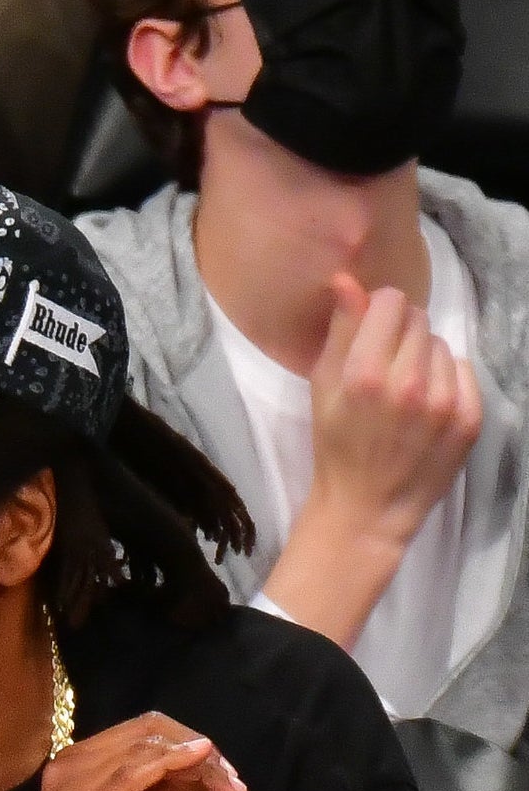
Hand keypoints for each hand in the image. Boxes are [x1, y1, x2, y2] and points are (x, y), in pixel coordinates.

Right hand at [0, 712, 244, 790]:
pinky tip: (203, 767)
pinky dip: (175, 764)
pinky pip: (136, 773)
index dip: (191, 746)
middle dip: (203, 754)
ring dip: (201, 766)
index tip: (228, 781)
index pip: (143, 732)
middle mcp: (68, 767)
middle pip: (149, 732)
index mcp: (77, 768)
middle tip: (235, 789)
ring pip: (148, 749)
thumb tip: (197, 772)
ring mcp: (72, 788)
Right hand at [307, 274, 482, 555]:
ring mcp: (443, 403)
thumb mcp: (323, 391)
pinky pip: (462, 371)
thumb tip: (347, 280)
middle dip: (401, 338)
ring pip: (440, 346)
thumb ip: (339, 333)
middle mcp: (408, 384)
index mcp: (364, 375)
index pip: (391, 302)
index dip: (379, 315)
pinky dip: (446, 383)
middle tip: (386, 374)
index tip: (371, 338)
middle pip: (418, 321)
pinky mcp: (468, 419)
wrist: (365, 511)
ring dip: (424, 361)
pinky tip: (427, 410)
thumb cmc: (336, 449)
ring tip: (406, 396)